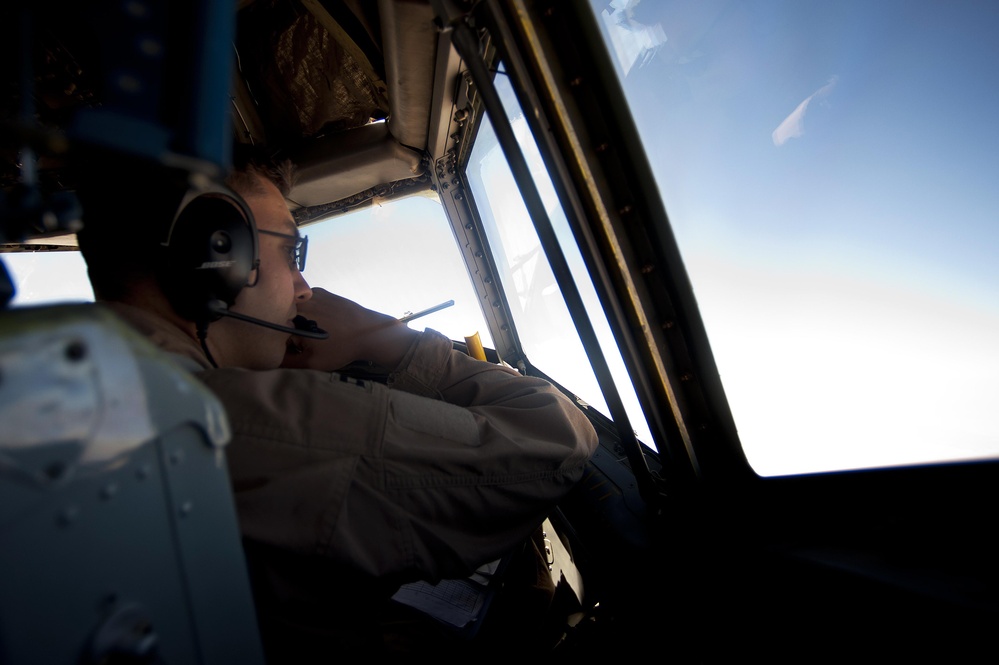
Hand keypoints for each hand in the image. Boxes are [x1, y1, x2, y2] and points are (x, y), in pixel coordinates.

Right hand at [282, 288, 419, 370]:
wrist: (370, 332)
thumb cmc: (341, 348)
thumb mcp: (311, 362)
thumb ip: (286, 361)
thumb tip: (268, 359)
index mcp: (291, 316)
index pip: (271, 326)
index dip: (274, 338)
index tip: (285, 347)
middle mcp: (297, 300)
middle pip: (280, 313)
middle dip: (284, 326)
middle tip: (299, 340)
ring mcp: (309, 293)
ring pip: (292, 305)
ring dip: (295, 316)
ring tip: (310, 331)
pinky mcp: (321, 291)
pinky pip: (305, 300)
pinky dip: (307, 309)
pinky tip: (319, 320)